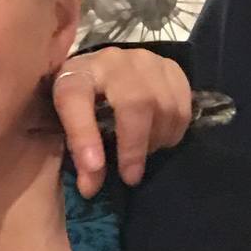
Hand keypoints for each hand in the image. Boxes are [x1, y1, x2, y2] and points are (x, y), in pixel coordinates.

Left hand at [49, 48, 192, 196]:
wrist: (100, 71)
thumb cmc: (82, 101)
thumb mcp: (67, 123)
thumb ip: (77, 154)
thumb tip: (91, 189)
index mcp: (76, 74)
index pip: (75, 99)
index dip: (84, 136)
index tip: (95, 169)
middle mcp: (113, 60)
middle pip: (137, 102)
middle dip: (135, 146)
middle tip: (130, 175)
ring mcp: (146, 61)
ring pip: (166, 105)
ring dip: (157, 139)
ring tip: (143, 151)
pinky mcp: (170, 68)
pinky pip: (183, 105)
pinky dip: (174, 129)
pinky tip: (158, 136)